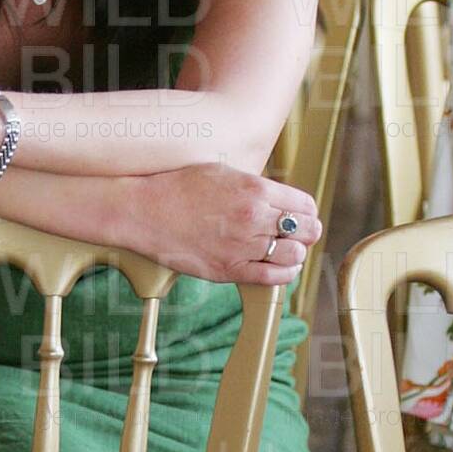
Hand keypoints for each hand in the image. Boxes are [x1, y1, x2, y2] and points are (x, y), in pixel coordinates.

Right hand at [127, 167, 321, 285]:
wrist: (145, 212)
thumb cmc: (179, 188)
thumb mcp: (224, 173)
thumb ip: (255, 186)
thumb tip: (278, 199)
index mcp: (255, 189)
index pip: (305, 205)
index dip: (308, 212)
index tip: (302, 217)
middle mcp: (254, 217)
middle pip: (306, 231)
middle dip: (307, 233)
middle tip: (299, 235)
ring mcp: (242, 246)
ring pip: (294, 255)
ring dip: (295, 254)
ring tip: (286, 252)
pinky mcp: (229, 269)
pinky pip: (274, 278)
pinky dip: (284, 274)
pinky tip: (280, 268)